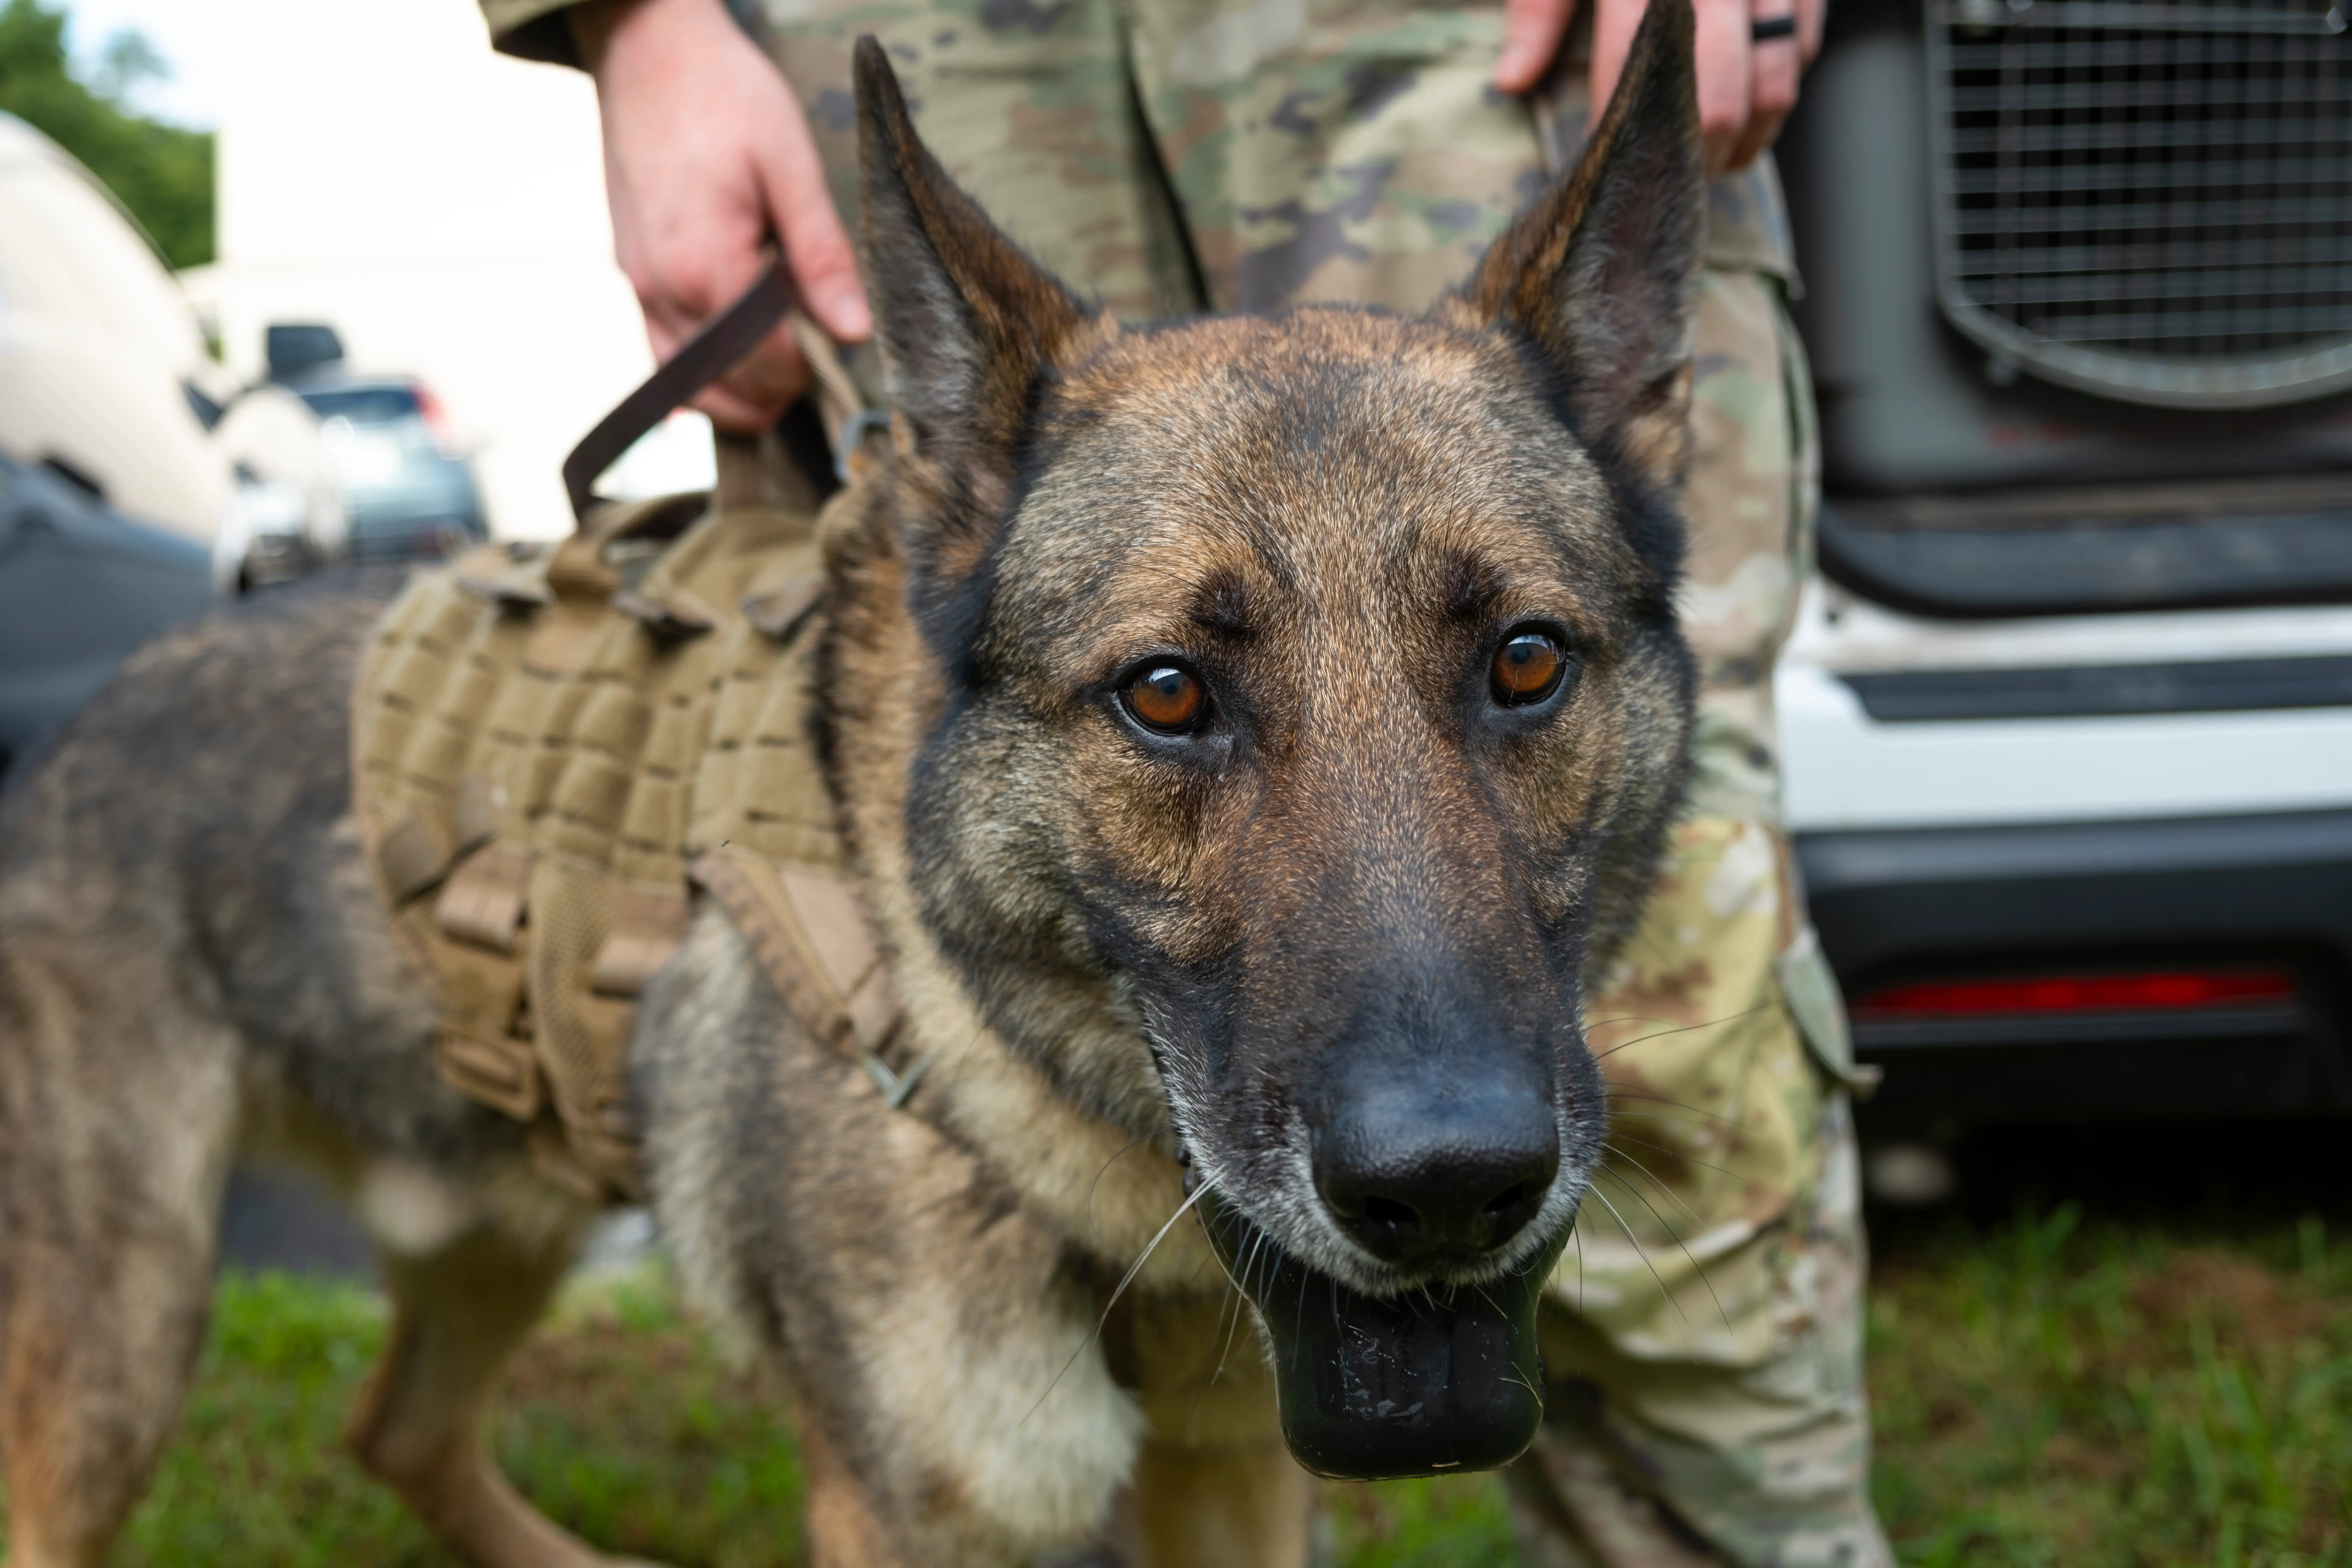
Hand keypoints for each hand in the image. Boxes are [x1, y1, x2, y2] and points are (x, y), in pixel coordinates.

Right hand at [573, 0, 871, 430]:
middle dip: (784, 386)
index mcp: (707, 266)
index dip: (816, 367)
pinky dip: (705, 375)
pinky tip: (741, 362)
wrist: (647, 50)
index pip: (771, 364)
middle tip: (823, 348)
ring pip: (693, 389)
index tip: (845, 340)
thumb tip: (855, 331)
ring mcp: (639, 289)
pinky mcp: (631, 279)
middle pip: (732, 389)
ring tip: (788, 357)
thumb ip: (822, 255)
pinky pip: (664, 358)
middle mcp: (662, 291)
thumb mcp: (790, 164)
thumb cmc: (725, 95)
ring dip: (745, 391)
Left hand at [1495, 0, 1824, 177]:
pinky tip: (1752, 108)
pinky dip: (1780, 87)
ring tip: (1718, 162)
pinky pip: (1804, 48)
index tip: (1610, 160)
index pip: (1634, 72)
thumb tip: (1512, 81)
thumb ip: (1539, 12)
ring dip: (1749, 140)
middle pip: (1719, 100)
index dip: (1623, 129)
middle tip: (1673, 177)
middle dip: (1697, 155)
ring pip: (1775, 86)